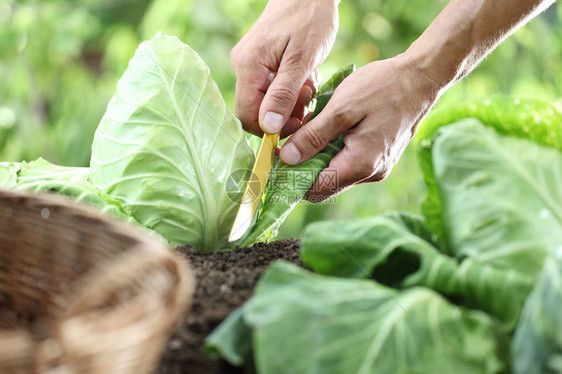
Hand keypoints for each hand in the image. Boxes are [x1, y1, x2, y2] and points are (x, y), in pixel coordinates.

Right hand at [230, 0, 338, 135]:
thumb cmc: (309, 19)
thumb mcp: (302, 60)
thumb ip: (284, 95)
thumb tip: (269, 127)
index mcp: (248, 67)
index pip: (247, 116)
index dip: (271, 128)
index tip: (299, 122)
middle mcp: (242, 68)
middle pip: (257, 111)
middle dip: (285, 113)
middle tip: (308, 96)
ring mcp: (250, 66)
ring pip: (267, 102)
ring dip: (292, 101)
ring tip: (310, 82)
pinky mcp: (260, 65)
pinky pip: (272, 89)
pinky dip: (292, 90)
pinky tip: (306, 77)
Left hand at [279, 52, 442, 201]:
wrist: (421, 77)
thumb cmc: (382, 88)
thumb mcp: (341, 108)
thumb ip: (313, 137)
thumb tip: (287, 159)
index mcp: (360, 165)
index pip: (316, 189)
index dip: (292, 179)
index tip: (276, 160)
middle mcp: (370, 174)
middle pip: (325, 184)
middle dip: (303, 169)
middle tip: (287, 145)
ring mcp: (377, 167)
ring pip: (336, 173)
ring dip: (318, 159)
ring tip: (307, 133)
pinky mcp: (379, 157)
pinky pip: (348, 163)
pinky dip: (333, 151)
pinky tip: (327, 131)